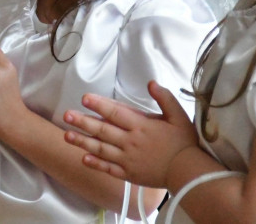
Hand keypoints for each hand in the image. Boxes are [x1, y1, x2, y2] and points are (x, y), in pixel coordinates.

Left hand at [63, 80, 198, 187]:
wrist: (189, 173)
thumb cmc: (184, 143)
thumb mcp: (178, 116)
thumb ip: (164, 98)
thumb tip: (151, 82)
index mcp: (141, 126)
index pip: (116, 112)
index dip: (99, 105)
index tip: (84, 98)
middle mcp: (130, 142)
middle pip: (103, 130)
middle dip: (83, 122)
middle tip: (66, 115)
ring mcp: (128, 159)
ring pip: (101, 149)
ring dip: (83, 142)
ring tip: (66, 136)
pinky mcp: (129, 174)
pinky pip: (109, 168)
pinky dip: (96, 163)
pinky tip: (84, 158)